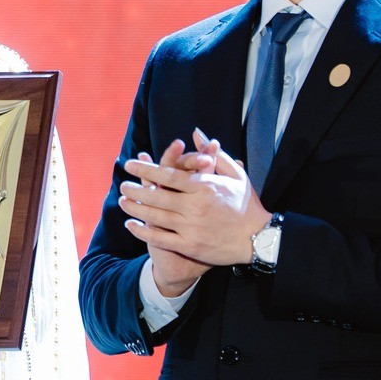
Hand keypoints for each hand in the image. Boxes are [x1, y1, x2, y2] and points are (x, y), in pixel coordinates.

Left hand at [119, 128, 271, 271]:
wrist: (258, 239)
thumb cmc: (246, 204)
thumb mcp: (235, 174)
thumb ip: (213, 154)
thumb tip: (195, 133)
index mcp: (205, 186)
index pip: (169, 174)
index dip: (146, 169)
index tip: (131, 165)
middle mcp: (196, 206)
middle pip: (157, 195)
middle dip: (136, 189)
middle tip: (123, 184)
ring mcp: (192, 227)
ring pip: (155, 216)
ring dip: (135, 208)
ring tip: (122, 201)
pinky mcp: (190, 245)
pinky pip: (160, 237)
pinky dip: (143, 231)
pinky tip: (131, 224)